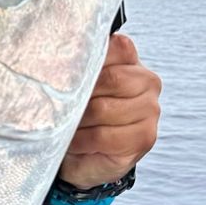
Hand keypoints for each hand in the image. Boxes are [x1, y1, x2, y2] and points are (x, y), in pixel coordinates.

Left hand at [58, 35, 160, 189]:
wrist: (85, 157)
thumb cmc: (79, 113)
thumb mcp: (76, 84)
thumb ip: (76, 66)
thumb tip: (55, 58)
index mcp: (130, 59)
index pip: (115, 47)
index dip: (86, 62)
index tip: (64, 75)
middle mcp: (148, 81)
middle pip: (110, 79)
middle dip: (79, 95)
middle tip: (61, 106)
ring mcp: (150, 109)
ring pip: (103, 108)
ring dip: (76, 120)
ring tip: (66, 126)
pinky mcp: (144, 137)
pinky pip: (102, 135)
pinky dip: (80, 140)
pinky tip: (73, 142)